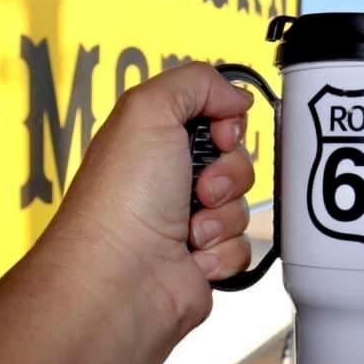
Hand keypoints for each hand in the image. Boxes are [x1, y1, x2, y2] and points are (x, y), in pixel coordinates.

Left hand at [45, 62, 255, 337]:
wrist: (121, 281)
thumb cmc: (122, 201)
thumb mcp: (149, 110)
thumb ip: (197, 82)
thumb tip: (236, 96)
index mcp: (152, 140)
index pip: (214, 117)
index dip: (226, 124)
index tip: (218, 134)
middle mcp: (168, 179)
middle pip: (236, 160)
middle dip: (229, 173)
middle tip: (199, 188)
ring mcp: (187, 222)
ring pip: (243, 206)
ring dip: (223, 216)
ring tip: (189, 229)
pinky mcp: (203, 260)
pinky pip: (242, 246)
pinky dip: (222, 251)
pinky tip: (192, 257)